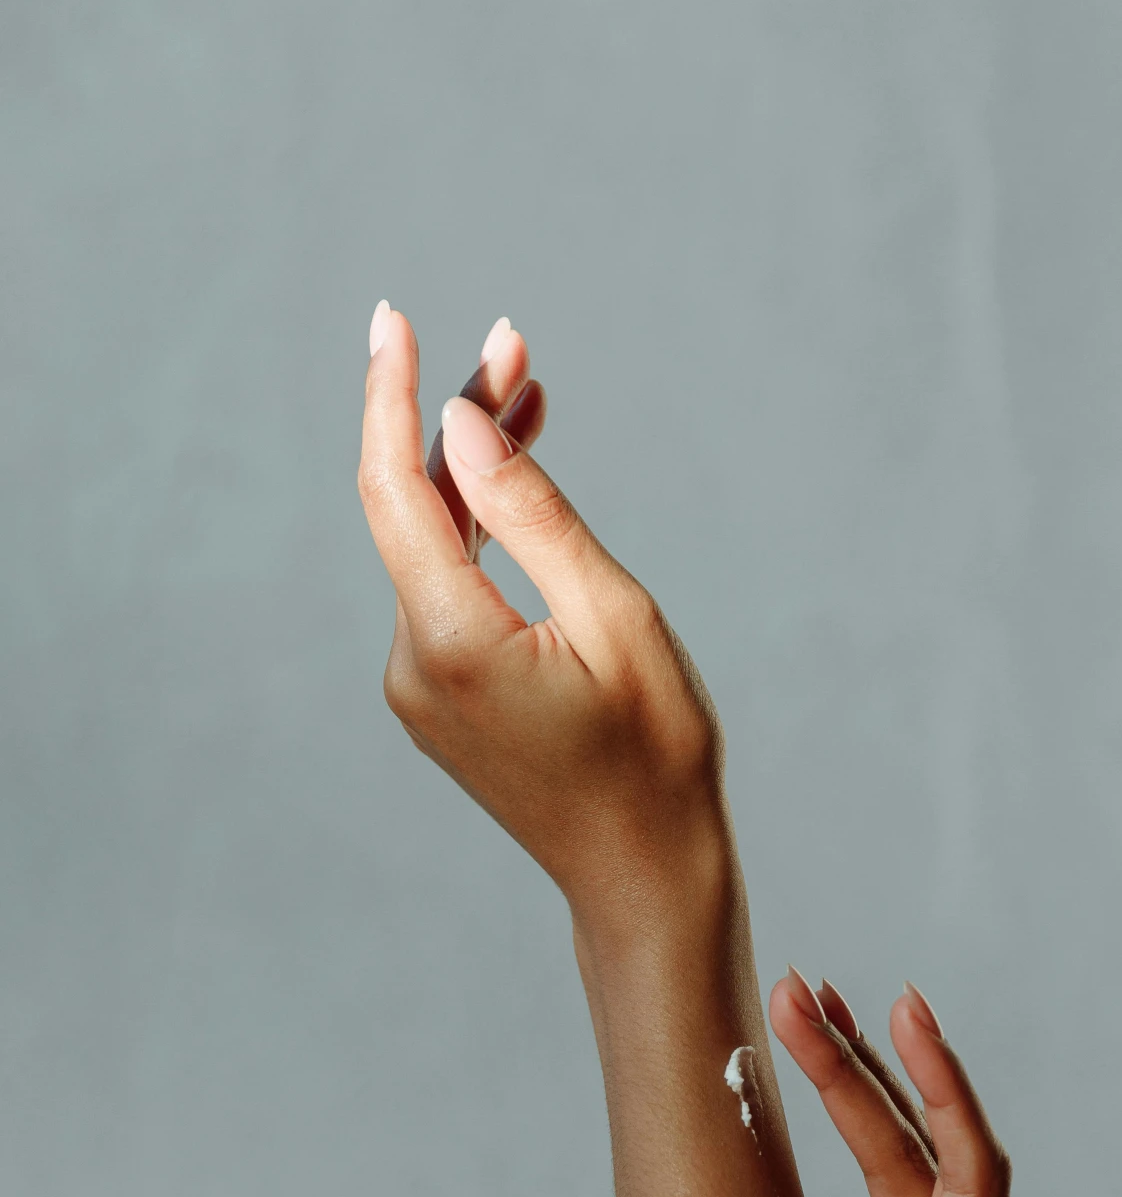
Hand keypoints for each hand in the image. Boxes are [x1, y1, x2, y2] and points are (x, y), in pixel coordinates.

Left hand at [357, 303, 727, 932]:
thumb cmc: (656, 757)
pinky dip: (477, 536)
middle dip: (454, 422)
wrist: (646, 877)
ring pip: (431, 550)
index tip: (392, 319)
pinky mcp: (440, 701)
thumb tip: (458, 425)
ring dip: (472, 476)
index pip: (397, 490)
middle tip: (514, 347)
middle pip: (413, 511)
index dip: (390, 396)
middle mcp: (413, 667)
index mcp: (452, 643)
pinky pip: (445, 594)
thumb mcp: (616, 617)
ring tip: (527, 395)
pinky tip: (511, 488)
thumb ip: (533, 515)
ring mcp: (420, 689)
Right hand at [769, 970, 1121, 1196]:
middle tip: (796, 987)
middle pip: (922, 1151)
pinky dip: (870, 1138)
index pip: (966, 1178)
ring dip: (864, 1087)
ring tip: (811, 1011)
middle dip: (862, 1066)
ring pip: (910, 1165)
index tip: (901, 1013)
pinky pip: (903, 1196)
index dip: (939, 1091)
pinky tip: (843, 1115)